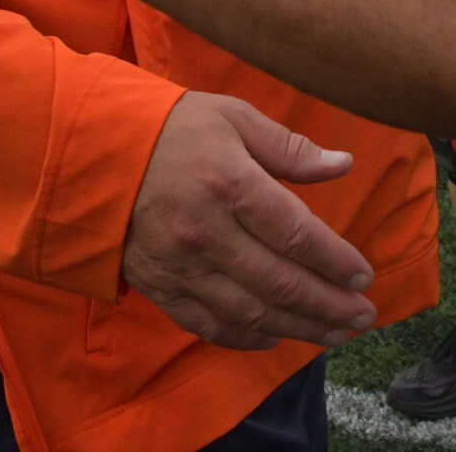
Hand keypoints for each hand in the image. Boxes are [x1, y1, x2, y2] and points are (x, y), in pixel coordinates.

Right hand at [124, 92, 376, 350]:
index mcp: (231, 184)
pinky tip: (275, 337)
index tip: (364, 276)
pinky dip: (245, 337)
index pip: (297, 235)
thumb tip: (343, 164)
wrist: (91, 152)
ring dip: (298, 327)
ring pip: (250, 312)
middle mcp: (207, 233)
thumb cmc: (172, 129)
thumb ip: (289, 147)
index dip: (336, 261)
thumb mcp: (233, 117)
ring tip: (335, 334)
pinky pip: (207, 324)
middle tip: (363, 316)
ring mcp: (180, 266)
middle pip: (280, 282)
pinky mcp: (158, 286)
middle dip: (329, 304)